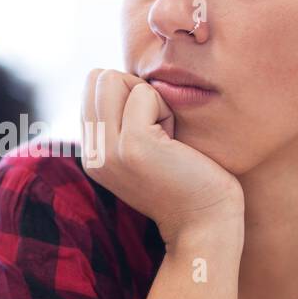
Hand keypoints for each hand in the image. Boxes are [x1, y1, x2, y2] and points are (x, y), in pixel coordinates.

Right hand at [80, 68, 242, 244]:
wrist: (206, 222)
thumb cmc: (187, 180)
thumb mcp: (142, 148)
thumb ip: (122, 119)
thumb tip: (118, 76)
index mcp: (91, 152)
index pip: (91, 87)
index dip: (127, 95)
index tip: (151, 130)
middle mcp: (91, 152)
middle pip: (98, 78)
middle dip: (135, 92)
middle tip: (160, 132)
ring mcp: (107, 150)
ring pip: (113, 79)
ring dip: (149, 99)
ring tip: (166, 138)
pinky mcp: (132, 145)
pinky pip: (144, 93)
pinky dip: (166, 110)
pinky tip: (175, 143)